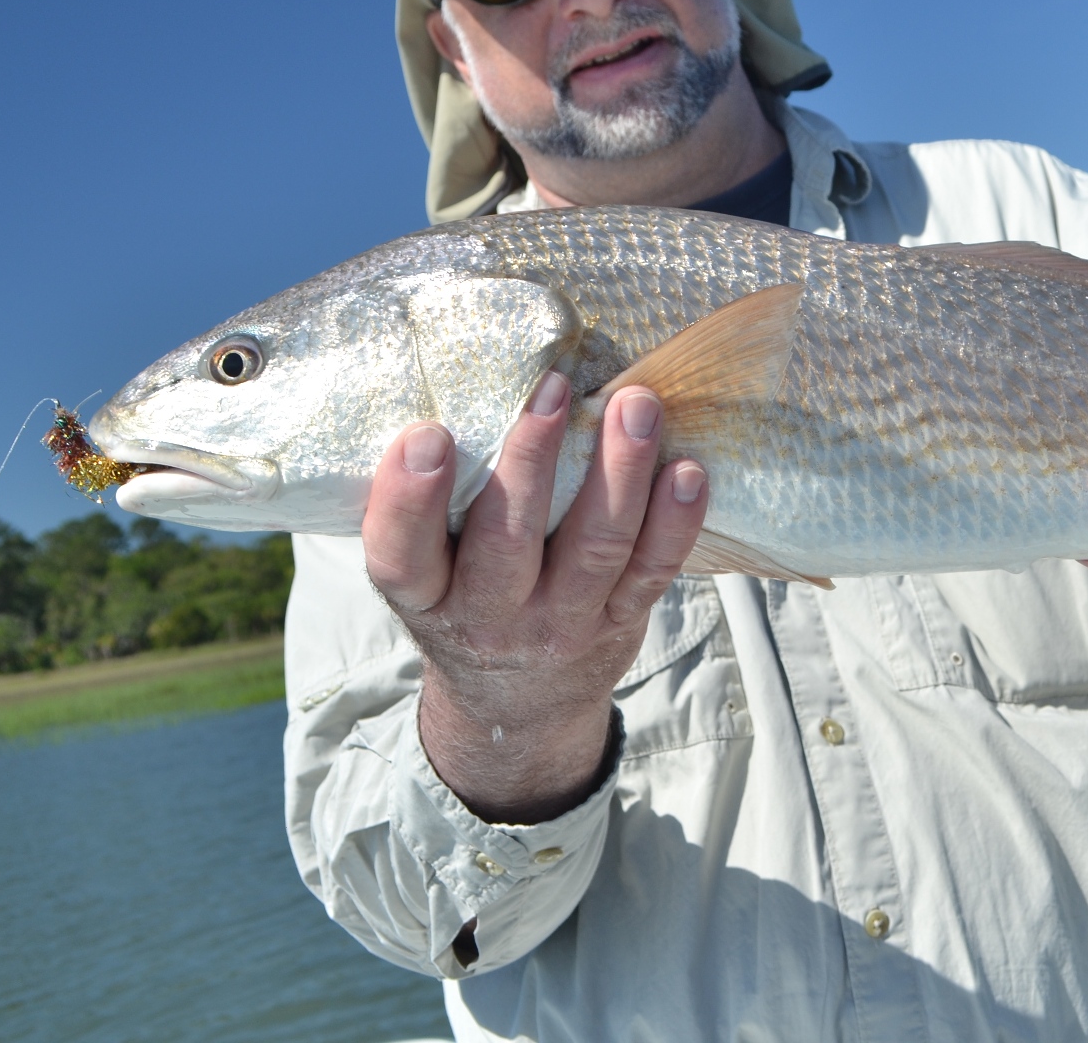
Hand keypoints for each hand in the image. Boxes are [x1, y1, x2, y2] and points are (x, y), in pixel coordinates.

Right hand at [362, 374, 706, 822]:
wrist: (516, 706)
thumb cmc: (466, 599)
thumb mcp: (427, 570)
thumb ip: (433, 505)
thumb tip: (460, 382)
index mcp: (423, 596)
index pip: (400, 556)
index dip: (408, 500)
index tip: (427, 435)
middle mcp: (487, 617)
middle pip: (507, 541)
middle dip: (531, 458)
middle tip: (552, 386)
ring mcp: (560, 625)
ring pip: (594, 548)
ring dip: (618, 472)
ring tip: (634, 405)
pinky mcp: (620, 623)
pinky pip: (652, 573)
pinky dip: (675, 522)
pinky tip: (687, 471)